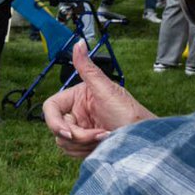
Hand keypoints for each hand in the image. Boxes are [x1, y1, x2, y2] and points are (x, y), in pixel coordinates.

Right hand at [42, 41, 155, 158]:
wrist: (144, 139)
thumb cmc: (130, 113)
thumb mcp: (106, 90)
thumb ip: (88, 67)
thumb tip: (79, 42)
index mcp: (76, 97)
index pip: (50, 108)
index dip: (54, 121)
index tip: (69, 132)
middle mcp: (75, 112)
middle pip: (56, 128)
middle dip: (77, 135)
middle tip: (98, 135)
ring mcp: (80, 129)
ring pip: (62, 142)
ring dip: (82, 144)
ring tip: (104, 138)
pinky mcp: (84, 144)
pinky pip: (71, 152)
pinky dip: (85, 152)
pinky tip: (101, 145)